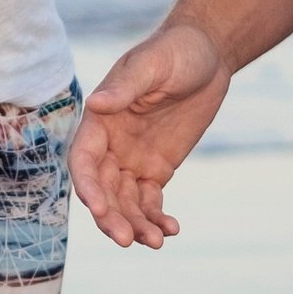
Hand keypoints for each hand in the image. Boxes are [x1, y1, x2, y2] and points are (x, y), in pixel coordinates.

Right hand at [76, 20, 232, 248]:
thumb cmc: (174, 51)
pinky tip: (171, 230)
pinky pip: (150, 200)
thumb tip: (96, 104)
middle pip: (103, 190)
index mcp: (100, 120)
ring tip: (157, 241)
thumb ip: (125, 88)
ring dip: (136, 224)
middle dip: (112, 216)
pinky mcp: (157, 169)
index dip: (88, 186)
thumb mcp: (151, 65)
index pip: (84, 160)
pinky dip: (156, 217)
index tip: (100, 209)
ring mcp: (132, 159)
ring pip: (125, 202)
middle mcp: (110, 145)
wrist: (208, 55)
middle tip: (129, 240)